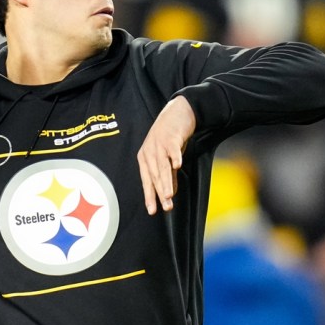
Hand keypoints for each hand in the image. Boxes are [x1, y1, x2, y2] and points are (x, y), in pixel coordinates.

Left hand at [137, 95, 195, 214]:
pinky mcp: (171, 136)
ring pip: (162, 165)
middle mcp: (149, 151)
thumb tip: (169, 194)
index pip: (146, 180)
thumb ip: (168, 175)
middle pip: (154, 175)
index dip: (149, 196)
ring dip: (166, 180)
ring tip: (169, 195)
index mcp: (145, 158)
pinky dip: (175, 156)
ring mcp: (159, 144)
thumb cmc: (171, 137)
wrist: (178, 112)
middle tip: (166, 207)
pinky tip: (178, 166)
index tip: (152, 211)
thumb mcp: (167, 157)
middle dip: (160, 193)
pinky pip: (172, 148)